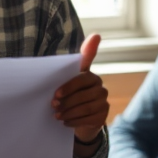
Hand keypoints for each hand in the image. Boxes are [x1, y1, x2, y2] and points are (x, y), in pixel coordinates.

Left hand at [52, 33, 108, 154]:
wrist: (83, 115)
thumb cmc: (75, 92)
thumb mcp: (73, 77)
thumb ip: (81, 59)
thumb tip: (96, 35)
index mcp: (92, 77)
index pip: (83, 79)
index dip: (69, 86)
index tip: (56, 94)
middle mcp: (101, 89)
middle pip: (83, 96)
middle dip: (67, 102)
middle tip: (53, 106)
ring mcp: (103, 103)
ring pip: (86, 108)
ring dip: (69, 112)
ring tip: (57, 115)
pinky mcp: (103, 116)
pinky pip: (88, 119)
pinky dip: (74, 121)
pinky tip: (65, 122)